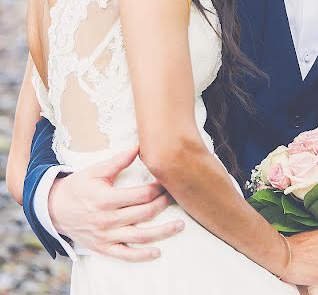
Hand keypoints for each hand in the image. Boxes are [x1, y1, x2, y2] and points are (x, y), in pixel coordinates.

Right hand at [48, 146, 183, 260]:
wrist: (54, 209)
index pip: (141, 195)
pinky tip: (157, 251)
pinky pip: (125, 255)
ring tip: (180, 225)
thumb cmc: (78, 186)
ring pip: (140, 236)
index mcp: (107, 199)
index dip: (158, 188)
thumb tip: (138, 146)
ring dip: (162, 232)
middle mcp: (108, 220)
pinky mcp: (103, 247)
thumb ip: (119, 161)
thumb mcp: (96, 170)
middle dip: (164, 204)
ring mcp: (106, 236)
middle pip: (144, 213)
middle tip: (177, 197)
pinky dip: (141, 255)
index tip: (168, 182)